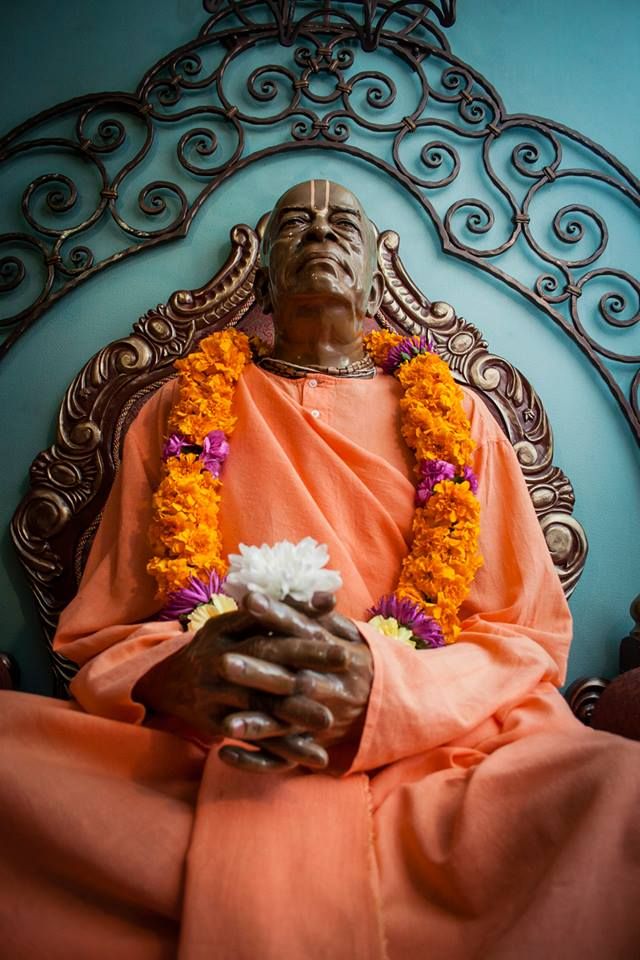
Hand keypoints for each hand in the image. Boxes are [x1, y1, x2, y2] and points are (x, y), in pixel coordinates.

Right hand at [135, 591, 371, 772]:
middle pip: (264, 654)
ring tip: (329, 719)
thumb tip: (329, 600)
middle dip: (305, 655)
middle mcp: (216, 657)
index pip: (263, 618)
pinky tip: (315, 756)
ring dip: (295, 710)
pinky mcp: (216, 724)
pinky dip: (285, 749)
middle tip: (344, 659)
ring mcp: (214, 692)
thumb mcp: (238, 623)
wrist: (168, 683)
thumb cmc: (218, 647)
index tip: (332, 618)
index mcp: (224, 628)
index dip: (297, 616)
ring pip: (258, 701)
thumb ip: (281, 612)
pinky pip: (255, 738)